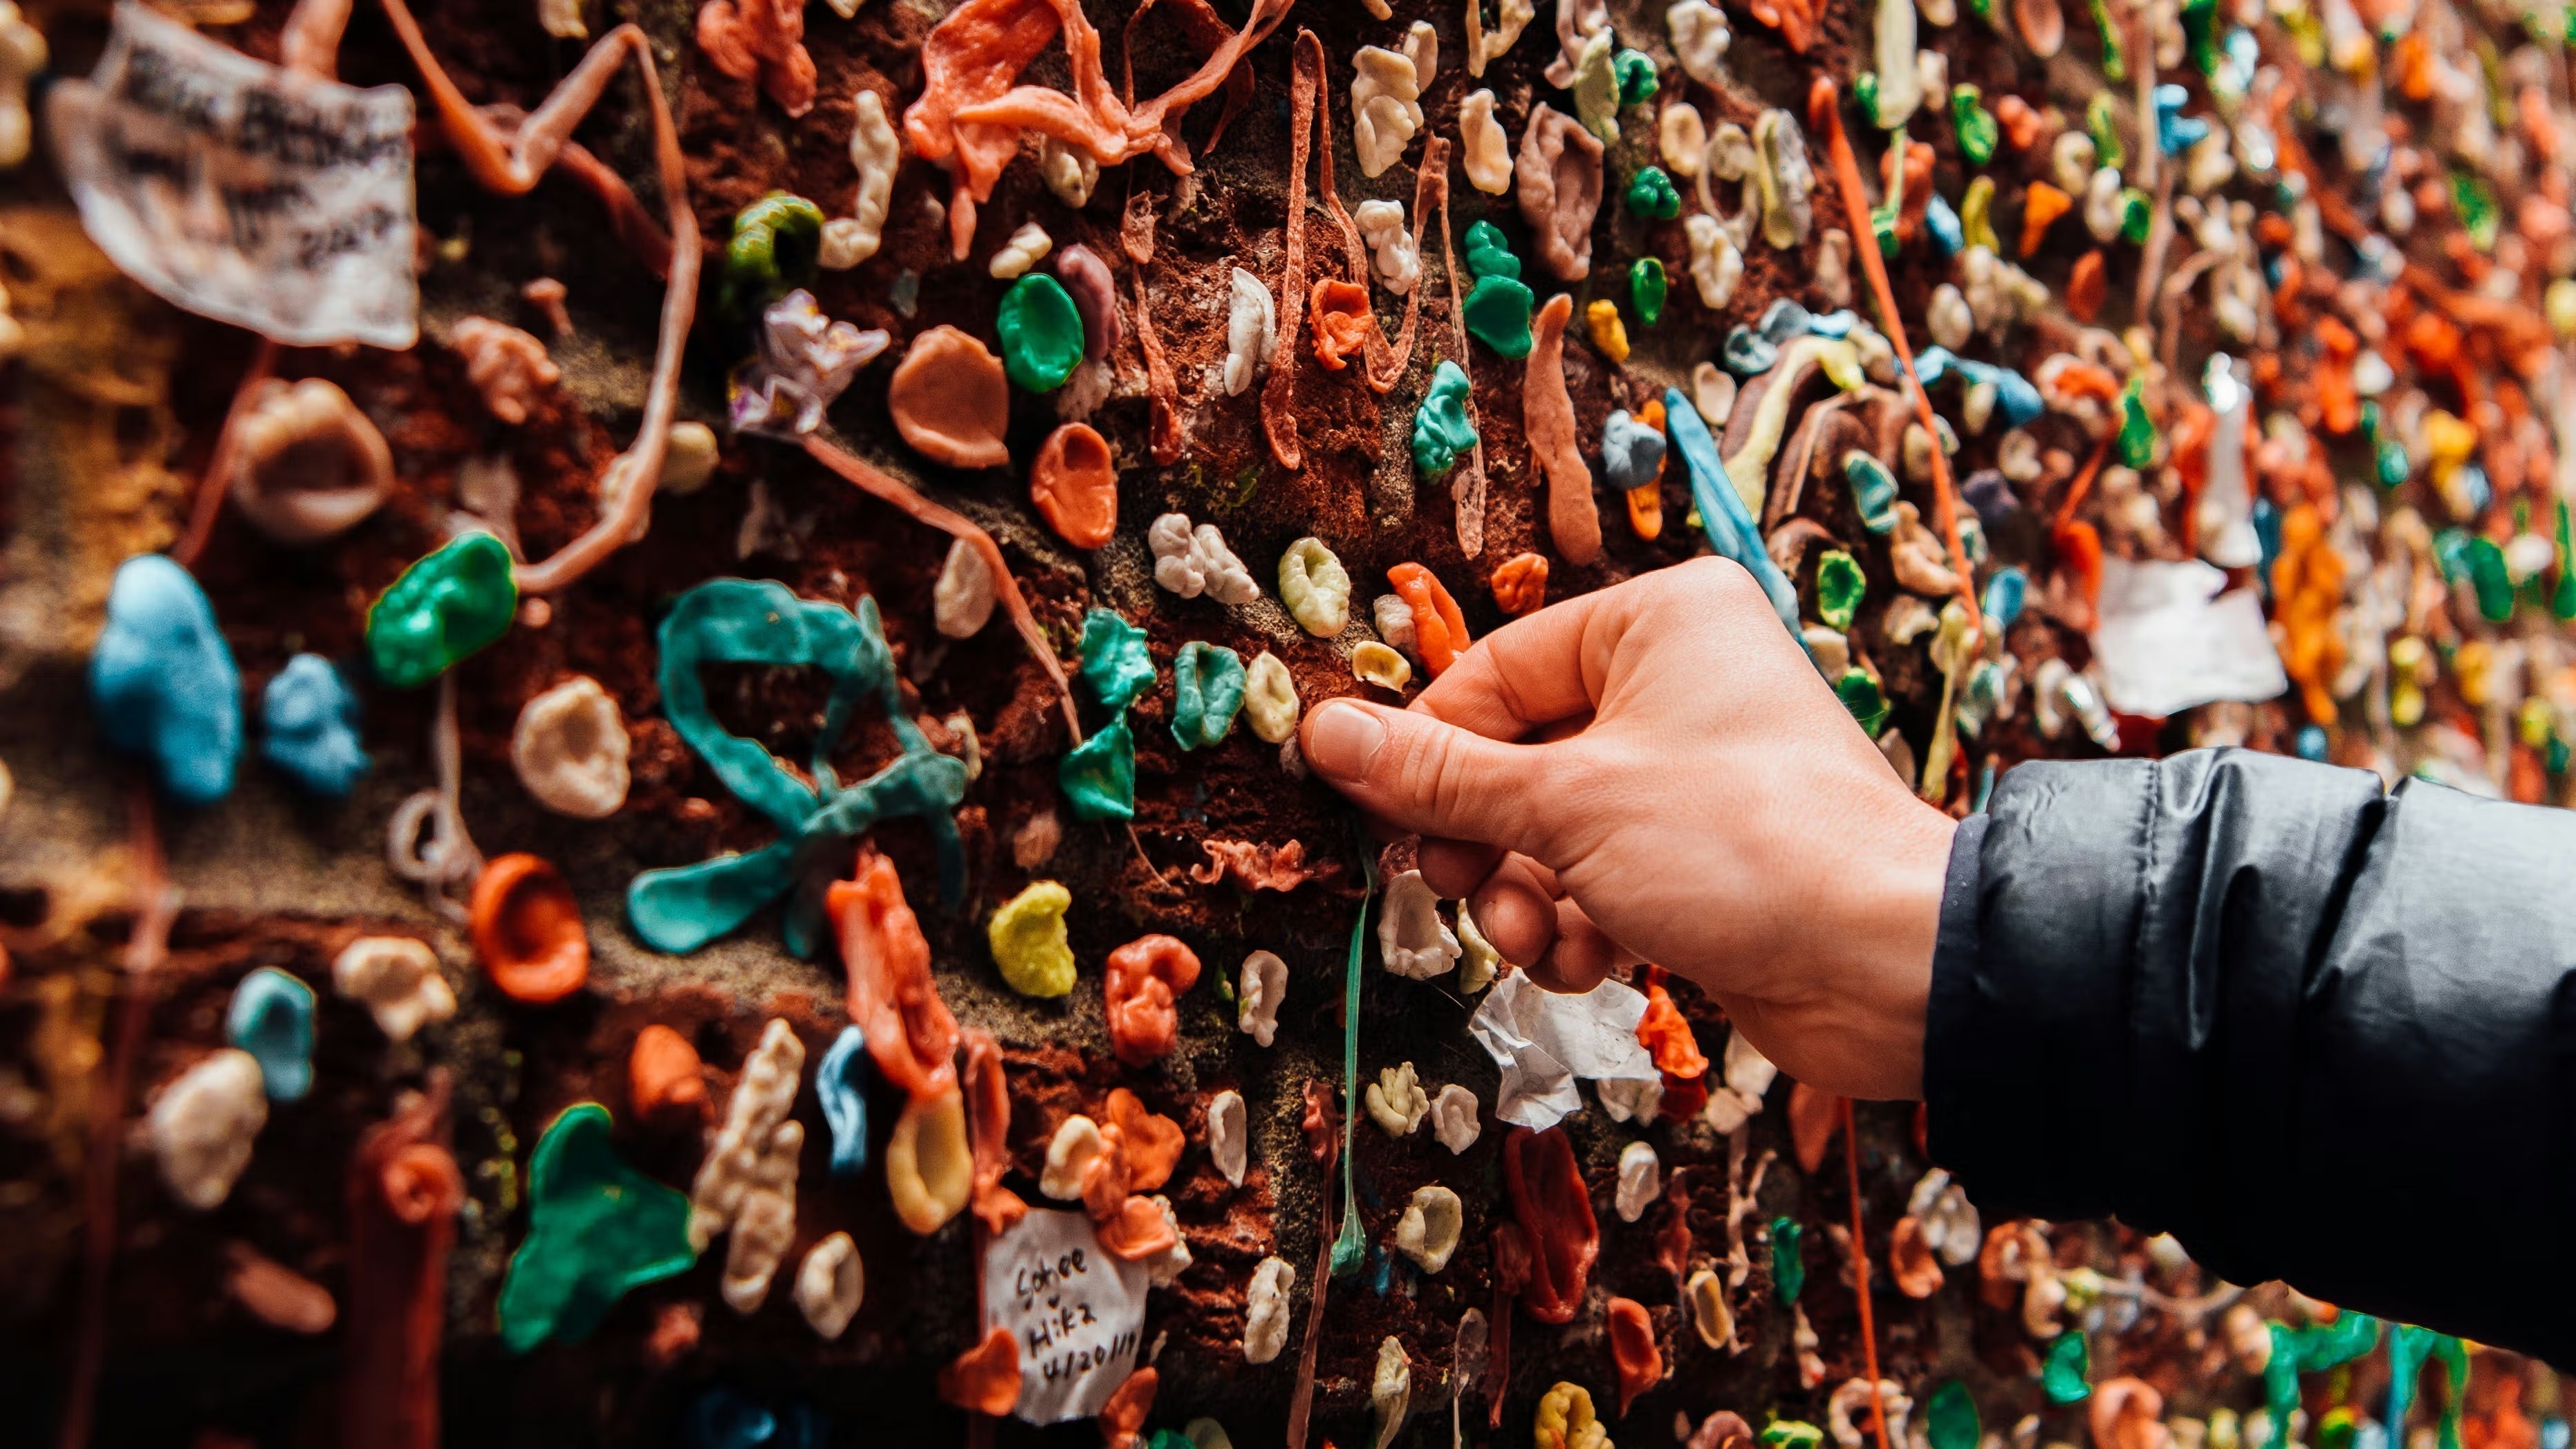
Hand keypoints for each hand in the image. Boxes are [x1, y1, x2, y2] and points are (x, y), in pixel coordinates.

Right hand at [1297, 557, 1952, 1099]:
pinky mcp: (1707, 859)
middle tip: (1456, 886)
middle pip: (1519, 756)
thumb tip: (1324, 734)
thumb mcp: (1565, 804)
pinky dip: (1581, 924)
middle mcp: (1681, 684)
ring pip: (1554, 830)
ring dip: (1525, 896)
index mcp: (1659, 622)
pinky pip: (1604, 878)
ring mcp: (1696, 776)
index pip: (1495, 671)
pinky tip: (1593, 963)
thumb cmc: (1747, 846)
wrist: (1889, 966)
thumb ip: (1438, 776)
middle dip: (1485, 841)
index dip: (1433, 751)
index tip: (1385, 816)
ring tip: (1536, 939)